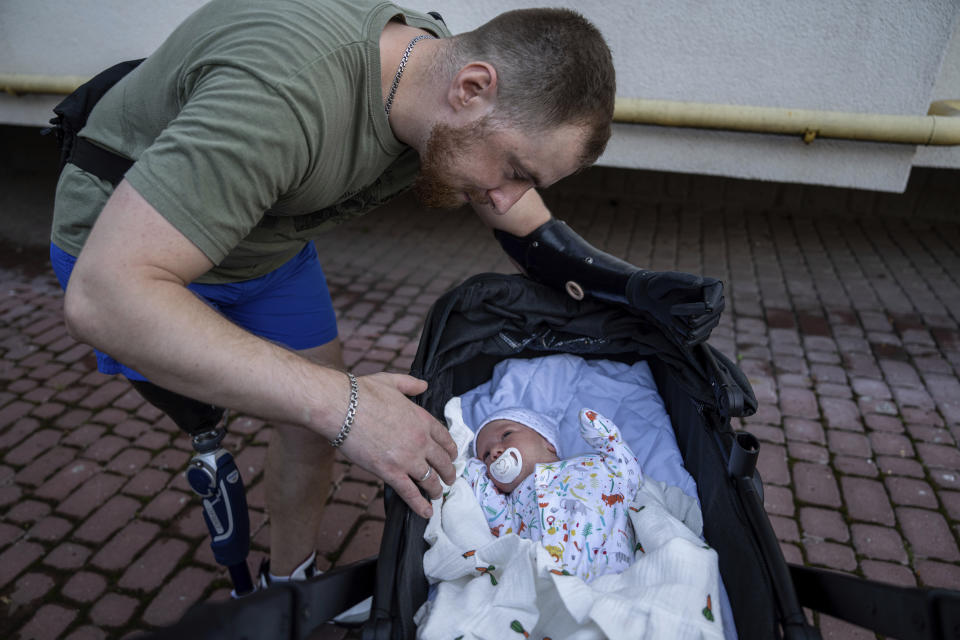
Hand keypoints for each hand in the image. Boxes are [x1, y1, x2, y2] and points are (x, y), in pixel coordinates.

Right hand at [336, 373, 456, 518]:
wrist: (343, 408)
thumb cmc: (363, 393)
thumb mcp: (392, 381)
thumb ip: (411, 384)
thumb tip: (423, 385)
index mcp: (422, 419)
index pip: (445, 438)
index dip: (451, 449)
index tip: (452, 456)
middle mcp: (420, 440)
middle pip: (442, 461)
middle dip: (449, 472)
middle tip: (450, 478)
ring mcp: (407, 458)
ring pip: (430, 479)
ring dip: (437, 489)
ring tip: (439, 494)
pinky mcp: (390, 472)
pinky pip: (411, 492)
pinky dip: (420, 504)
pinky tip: (426, 512)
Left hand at [626, 270, 724, 346]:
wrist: (652, 299)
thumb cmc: (659, 286)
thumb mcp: (666, 280)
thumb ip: (682, 279)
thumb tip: (699, 281)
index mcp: (710, 287)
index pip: (717, 296)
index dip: (713, 302)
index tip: (707, 307)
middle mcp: (714, 303)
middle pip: (713, 315)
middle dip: (694, 317)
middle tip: (671, 310)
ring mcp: (710, 319)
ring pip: (705, 330)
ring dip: (684, 327)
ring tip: (670, 318)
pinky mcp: (702, 331)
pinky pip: (698, 340)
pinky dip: (684, 337)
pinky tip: (671, 328)